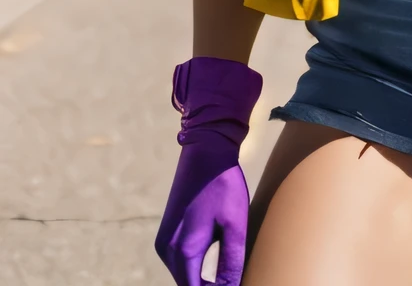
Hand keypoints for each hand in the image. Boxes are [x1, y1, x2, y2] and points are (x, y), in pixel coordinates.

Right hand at [155, 57, 262, 285]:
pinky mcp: (167, 231)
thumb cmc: (223, 185)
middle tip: (234, 281)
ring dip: (200, 281)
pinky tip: (214, 266)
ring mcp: (164, 241)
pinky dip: (194, 268)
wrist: (206, 150)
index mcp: (184, 251)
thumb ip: (231, 262)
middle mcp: (167, 250)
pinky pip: (180, 262)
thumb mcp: (234, 224)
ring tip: (226, 278)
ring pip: (183, 275)